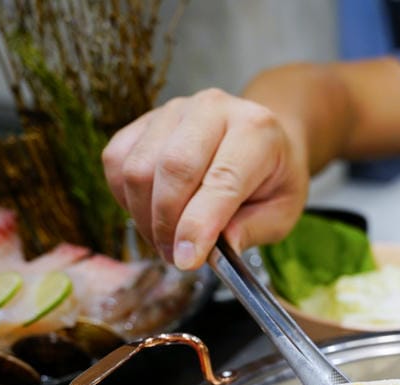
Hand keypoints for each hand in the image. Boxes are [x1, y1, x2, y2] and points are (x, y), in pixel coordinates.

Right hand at [102, 88, 309, 269]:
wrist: (262, 139)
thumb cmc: (273, 177)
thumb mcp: (283, 211)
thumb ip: (252, 230)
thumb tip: (213, 252)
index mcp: (256, 130)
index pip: (221, 179)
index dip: (199, 224)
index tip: (187, 260)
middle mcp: (212, 110)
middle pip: (172, 167)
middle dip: (167, 223)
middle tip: (176, 257)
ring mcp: (174, 110)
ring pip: (138, 167)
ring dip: (145, 216)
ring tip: (166, 241)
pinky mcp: (144, 120)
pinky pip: (116, 161)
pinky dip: (125, 198)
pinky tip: (149, 214)